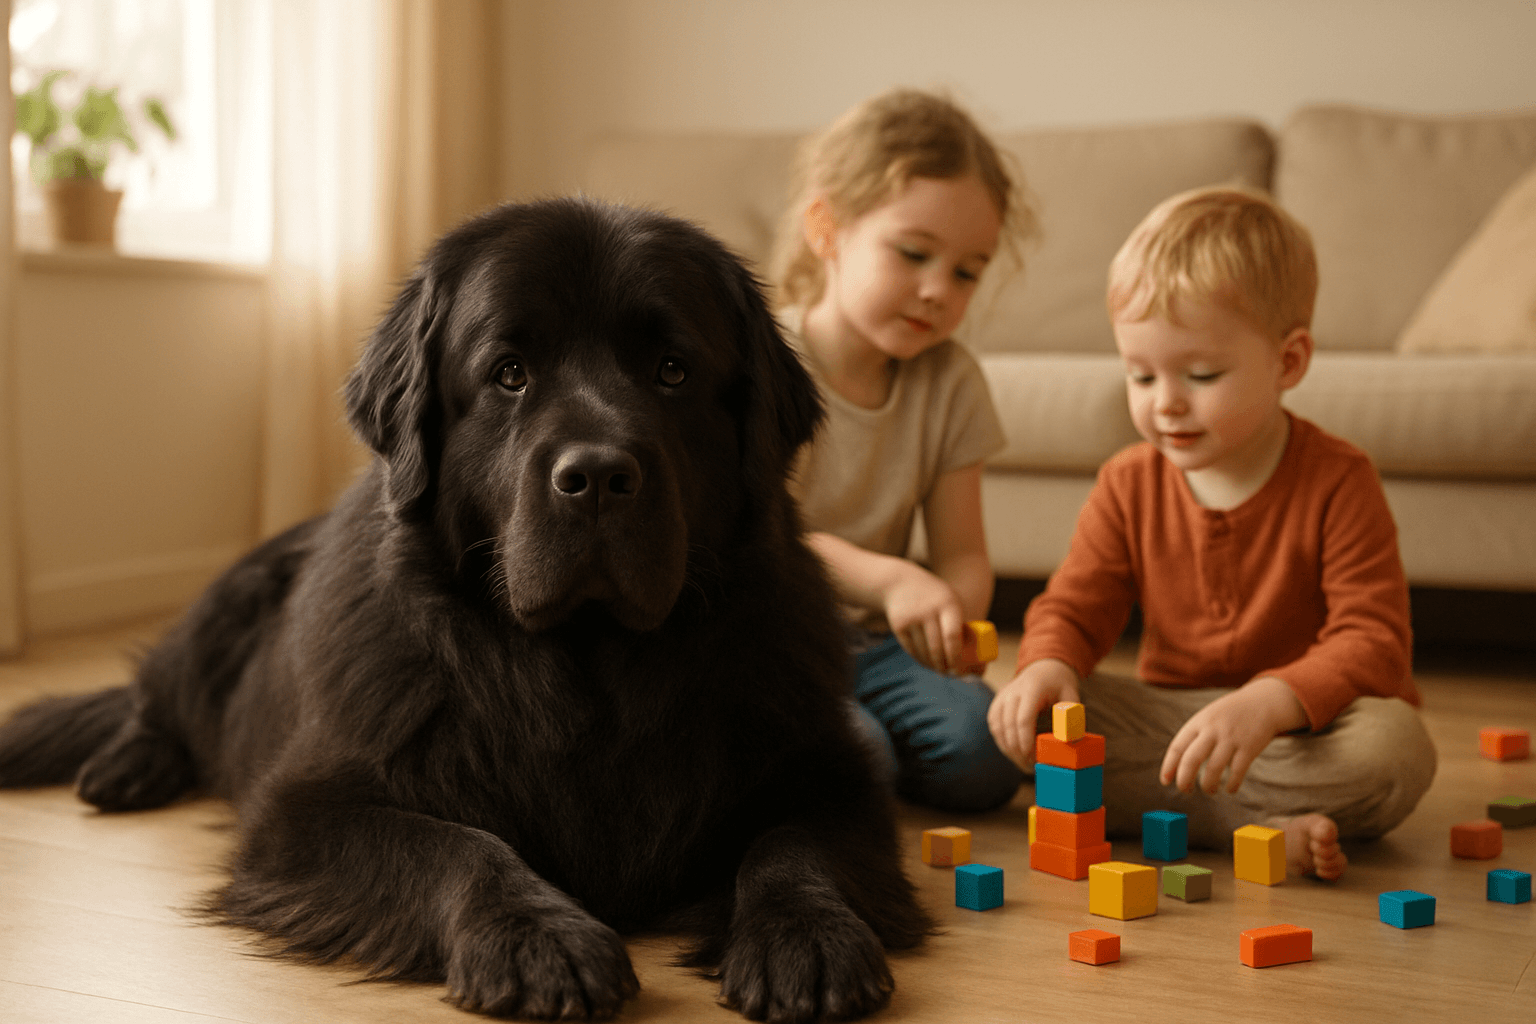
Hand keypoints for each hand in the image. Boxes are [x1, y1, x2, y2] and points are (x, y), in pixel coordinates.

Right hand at [881, 562, 965, 674]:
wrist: (901, 584)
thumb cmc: (936, 598)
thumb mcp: (951, 603)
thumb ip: (961, 625)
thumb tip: (976, 658)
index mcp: (948, 604)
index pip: (952, 636)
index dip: (956, 656)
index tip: (959, 668)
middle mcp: (929, 610)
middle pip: (937, 648)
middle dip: (944, 665)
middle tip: (950, 674)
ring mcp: (912, 618)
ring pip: (924, 652)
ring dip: (932, 665)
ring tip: (939, 669)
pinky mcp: (899, 625)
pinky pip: (912, 650)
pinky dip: (920, 659)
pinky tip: (927, 662)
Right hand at [987, 659, 1079, 768]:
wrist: (1043, 668)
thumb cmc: (1059, 684)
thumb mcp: (1071, 695)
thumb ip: (1071, 716)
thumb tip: (1070, 740)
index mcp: (1032, 688)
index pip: (1023, 718)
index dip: (1025, 740)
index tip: (1032, 757)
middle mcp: (1013, 692)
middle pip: (1008, 725)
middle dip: (1017, 750)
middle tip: (1029, 767)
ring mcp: (1002, 696)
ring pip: (997, 727)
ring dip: (1008, 748)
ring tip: (1022, 763)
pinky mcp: (997, 703)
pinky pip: (994, 725)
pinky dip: (1001, 741)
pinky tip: (1013, 751)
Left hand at [1159, 676, 1307, 793]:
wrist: (1263, 702)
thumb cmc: (1230, 715)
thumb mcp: (1207, 717)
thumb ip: (1194, 737)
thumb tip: (1178, 767)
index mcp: (1198, 723)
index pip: (1177, 747)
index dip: (1168, 767)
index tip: (1165, 781)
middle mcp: (1212, 730)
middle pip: (1191, 759)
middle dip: (1184, 780)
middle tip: (1185, 790)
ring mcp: (1231, 738)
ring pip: (1213, 769)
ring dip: (1208, 785)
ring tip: (1209, 790)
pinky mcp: (1249, 748)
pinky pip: (1237, 772)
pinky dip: (1232, 785)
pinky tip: (1230, 789)